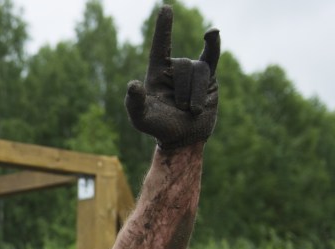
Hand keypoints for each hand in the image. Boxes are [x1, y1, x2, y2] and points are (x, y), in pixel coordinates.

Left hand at [125, 5, 219, 149]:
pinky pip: (212, 57)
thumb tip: (133, 85)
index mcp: (156, 72)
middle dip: (183, 93)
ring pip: (199, 72)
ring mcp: (194, 70)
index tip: (166, 8)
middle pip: (183, 68)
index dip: (163, 28)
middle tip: (179, 109)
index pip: (160, 46)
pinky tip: (212, 33)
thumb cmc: (159, 126)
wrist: (184, 137)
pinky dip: (214, 44)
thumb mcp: (141, 119)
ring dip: (196, 96)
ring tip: (191, 110)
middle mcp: (175, 67)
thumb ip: (134, 103)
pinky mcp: (210, 76)